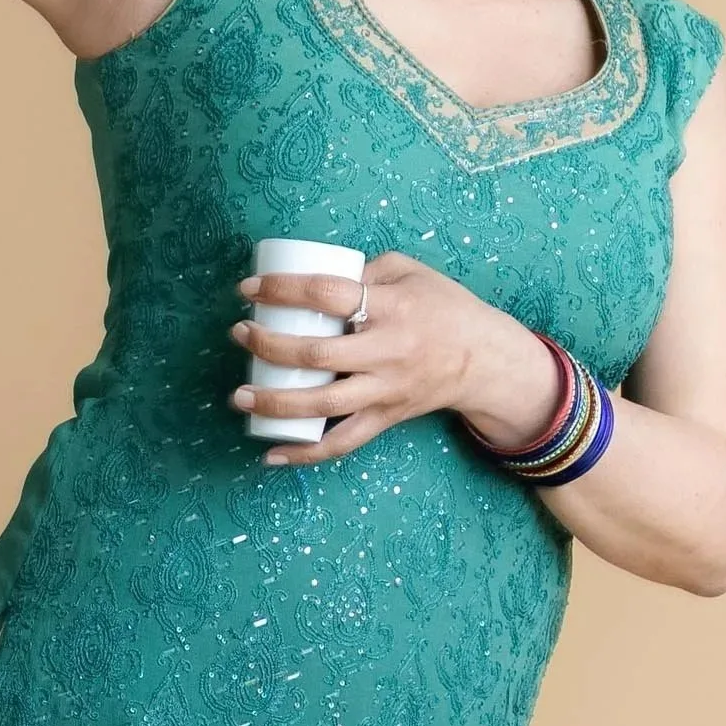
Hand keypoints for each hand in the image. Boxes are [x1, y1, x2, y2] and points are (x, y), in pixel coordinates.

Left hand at [229, 253, 565, 468]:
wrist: (485, 359)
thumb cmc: (444, 308)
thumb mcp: (410, 272)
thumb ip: (364, 270)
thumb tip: (313, 278)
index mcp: (392, 308)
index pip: (328, 295)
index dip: (283, 289)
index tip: (249, 288)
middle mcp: (387, 352)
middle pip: (316, 353)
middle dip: (268, 345)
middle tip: (240, 334)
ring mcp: (385, 390)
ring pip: (324, 404)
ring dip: (275, 403)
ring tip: (240, 396)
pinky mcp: (385, 419)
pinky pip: (342, 443)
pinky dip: (306, 454)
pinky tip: (272, 455)